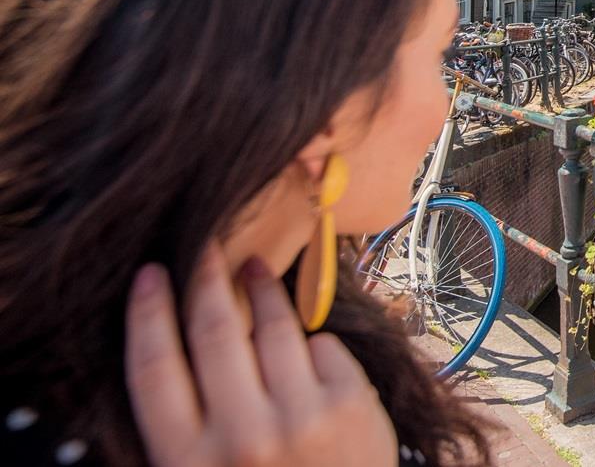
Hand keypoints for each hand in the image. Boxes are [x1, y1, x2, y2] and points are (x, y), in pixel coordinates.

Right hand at [126, 244, 397, 466]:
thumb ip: (188, 420)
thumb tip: (175, 336)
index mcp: (187, 459)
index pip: (153, 368)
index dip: (148, 313)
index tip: (150, 273)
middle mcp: (241, 437)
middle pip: (213, 331)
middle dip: (206, 279)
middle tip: (205, 247)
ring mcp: (300, 418)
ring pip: (274, 327)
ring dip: (261, 291)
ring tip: (254, 268)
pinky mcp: (349, 406)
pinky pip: (322, 347)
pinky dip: (313, 345)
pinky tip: (306, 343)